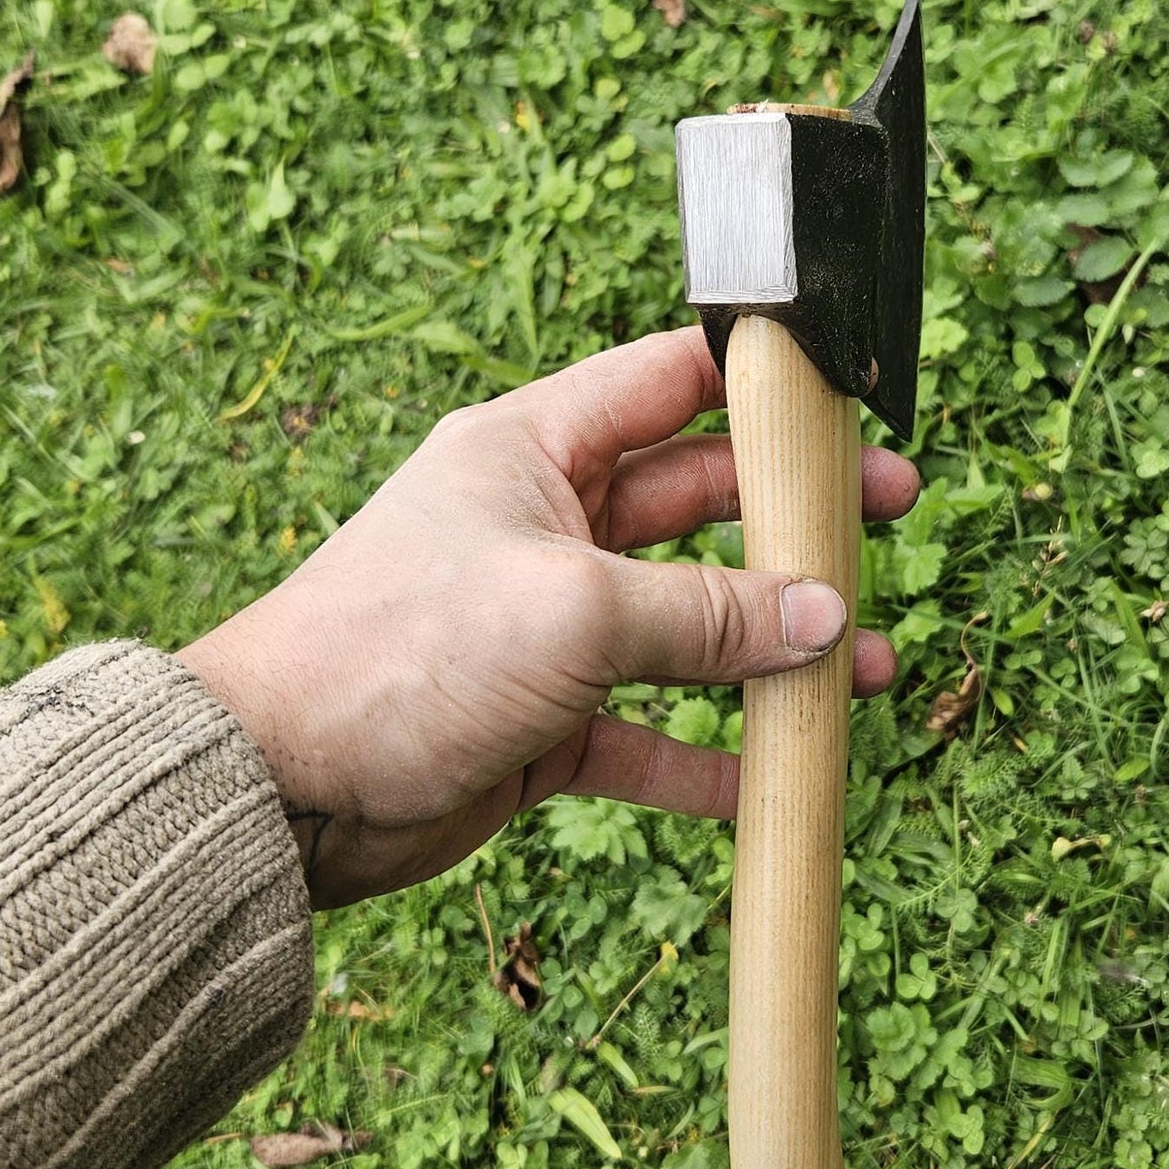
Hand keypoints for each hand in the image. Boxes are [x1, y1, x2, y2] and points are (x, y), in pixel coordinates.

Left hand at [180, 327, 920, 906]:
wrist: (280, 783)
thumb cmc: (400, 652)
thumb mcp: (574, 611)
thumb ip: (705, 615)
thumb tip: (824, 618)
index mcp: (531, 450)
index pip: (665, 385)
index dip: (758, 387)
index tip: (845, 401)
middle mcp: (542, 526)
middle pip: (694, 505)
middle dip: (791, 520)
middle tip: (887, 520)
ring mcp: (544, 627)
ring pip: (684, 626)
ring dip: (769, 648)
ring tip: (869, 667)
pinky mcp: (539, 721)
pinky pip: (646, 732)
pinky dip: (707, 756)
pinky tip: (776, 778)